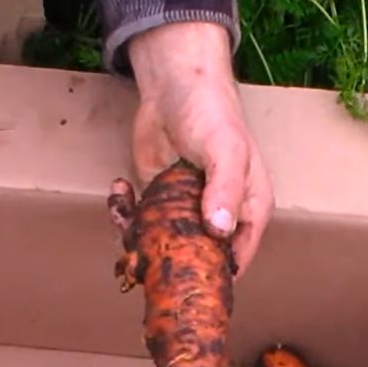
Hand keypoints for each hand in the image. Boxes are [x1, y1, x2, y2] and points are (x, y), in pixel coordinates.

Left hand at [127, 21, 273, 276]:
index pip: (237, 259)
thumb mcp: (225, 151)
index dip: (215, 276)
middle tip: (143, 247)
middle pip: (197, 258)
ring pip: (163, 244)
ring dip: (139, 236)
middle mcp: (219, 217)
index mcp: (247, 212)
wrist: (175, 84)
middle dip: (168, 259)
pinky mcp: (158, 200)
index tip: (187, 281)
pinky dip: (124, 213)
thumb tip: (220, 232)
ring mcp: (186, 211)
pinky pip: (140, 222)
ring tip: (126, 212)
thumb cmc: (213, 114)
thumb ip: (225, 190)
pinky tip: (119, 189)